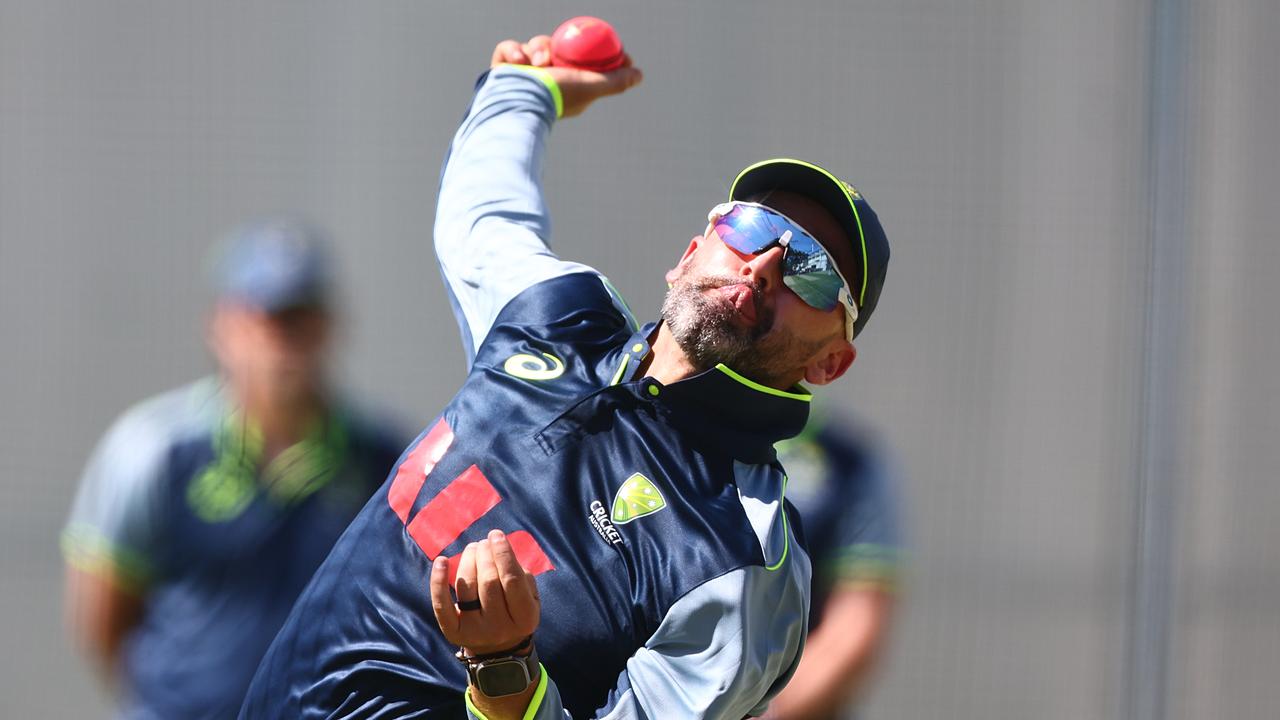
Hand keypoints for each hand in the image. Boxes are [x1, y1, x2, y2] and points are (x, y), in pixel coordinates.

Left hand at [430, 529, 540, 655]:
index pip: (512, 580)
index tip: (496, 535)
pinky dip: (438, 581)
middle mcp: (500, 627)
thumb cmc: (515, 610)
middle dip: (485, 555)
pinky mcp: (453, 632)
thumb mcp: (529, 596)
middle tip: (484, 543)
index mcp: (525, 618)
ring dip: (469, 560)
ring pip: (467, 587)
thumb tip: (498, 548)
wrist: (498, 648)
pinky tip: (441, 560)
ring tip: (473, 548)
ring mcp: (475, 631)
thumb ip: (520, 574)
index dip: (503, 554)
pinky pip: (442, 605)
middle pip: (489, 581)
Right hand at [490, 35, 642, 117]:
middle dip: (550, 48)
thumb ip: (616, 81)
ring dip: (533, 50)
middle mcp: (544, 81)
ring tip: (534, 63)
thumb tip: (639, 74)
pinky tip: (518, 60)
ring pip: (532, 46)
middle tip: (550, 56)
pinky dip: (512, 52)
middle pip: (552, 48)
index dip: (581, 48)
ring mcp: (523, 76)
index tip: (585, 43)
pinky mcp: (503, 70)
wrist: (517, 101)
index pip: (576, 59)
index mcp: (565, 86)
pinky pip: (508, 50)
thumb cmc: (557, 95)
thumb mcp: (591, 86)